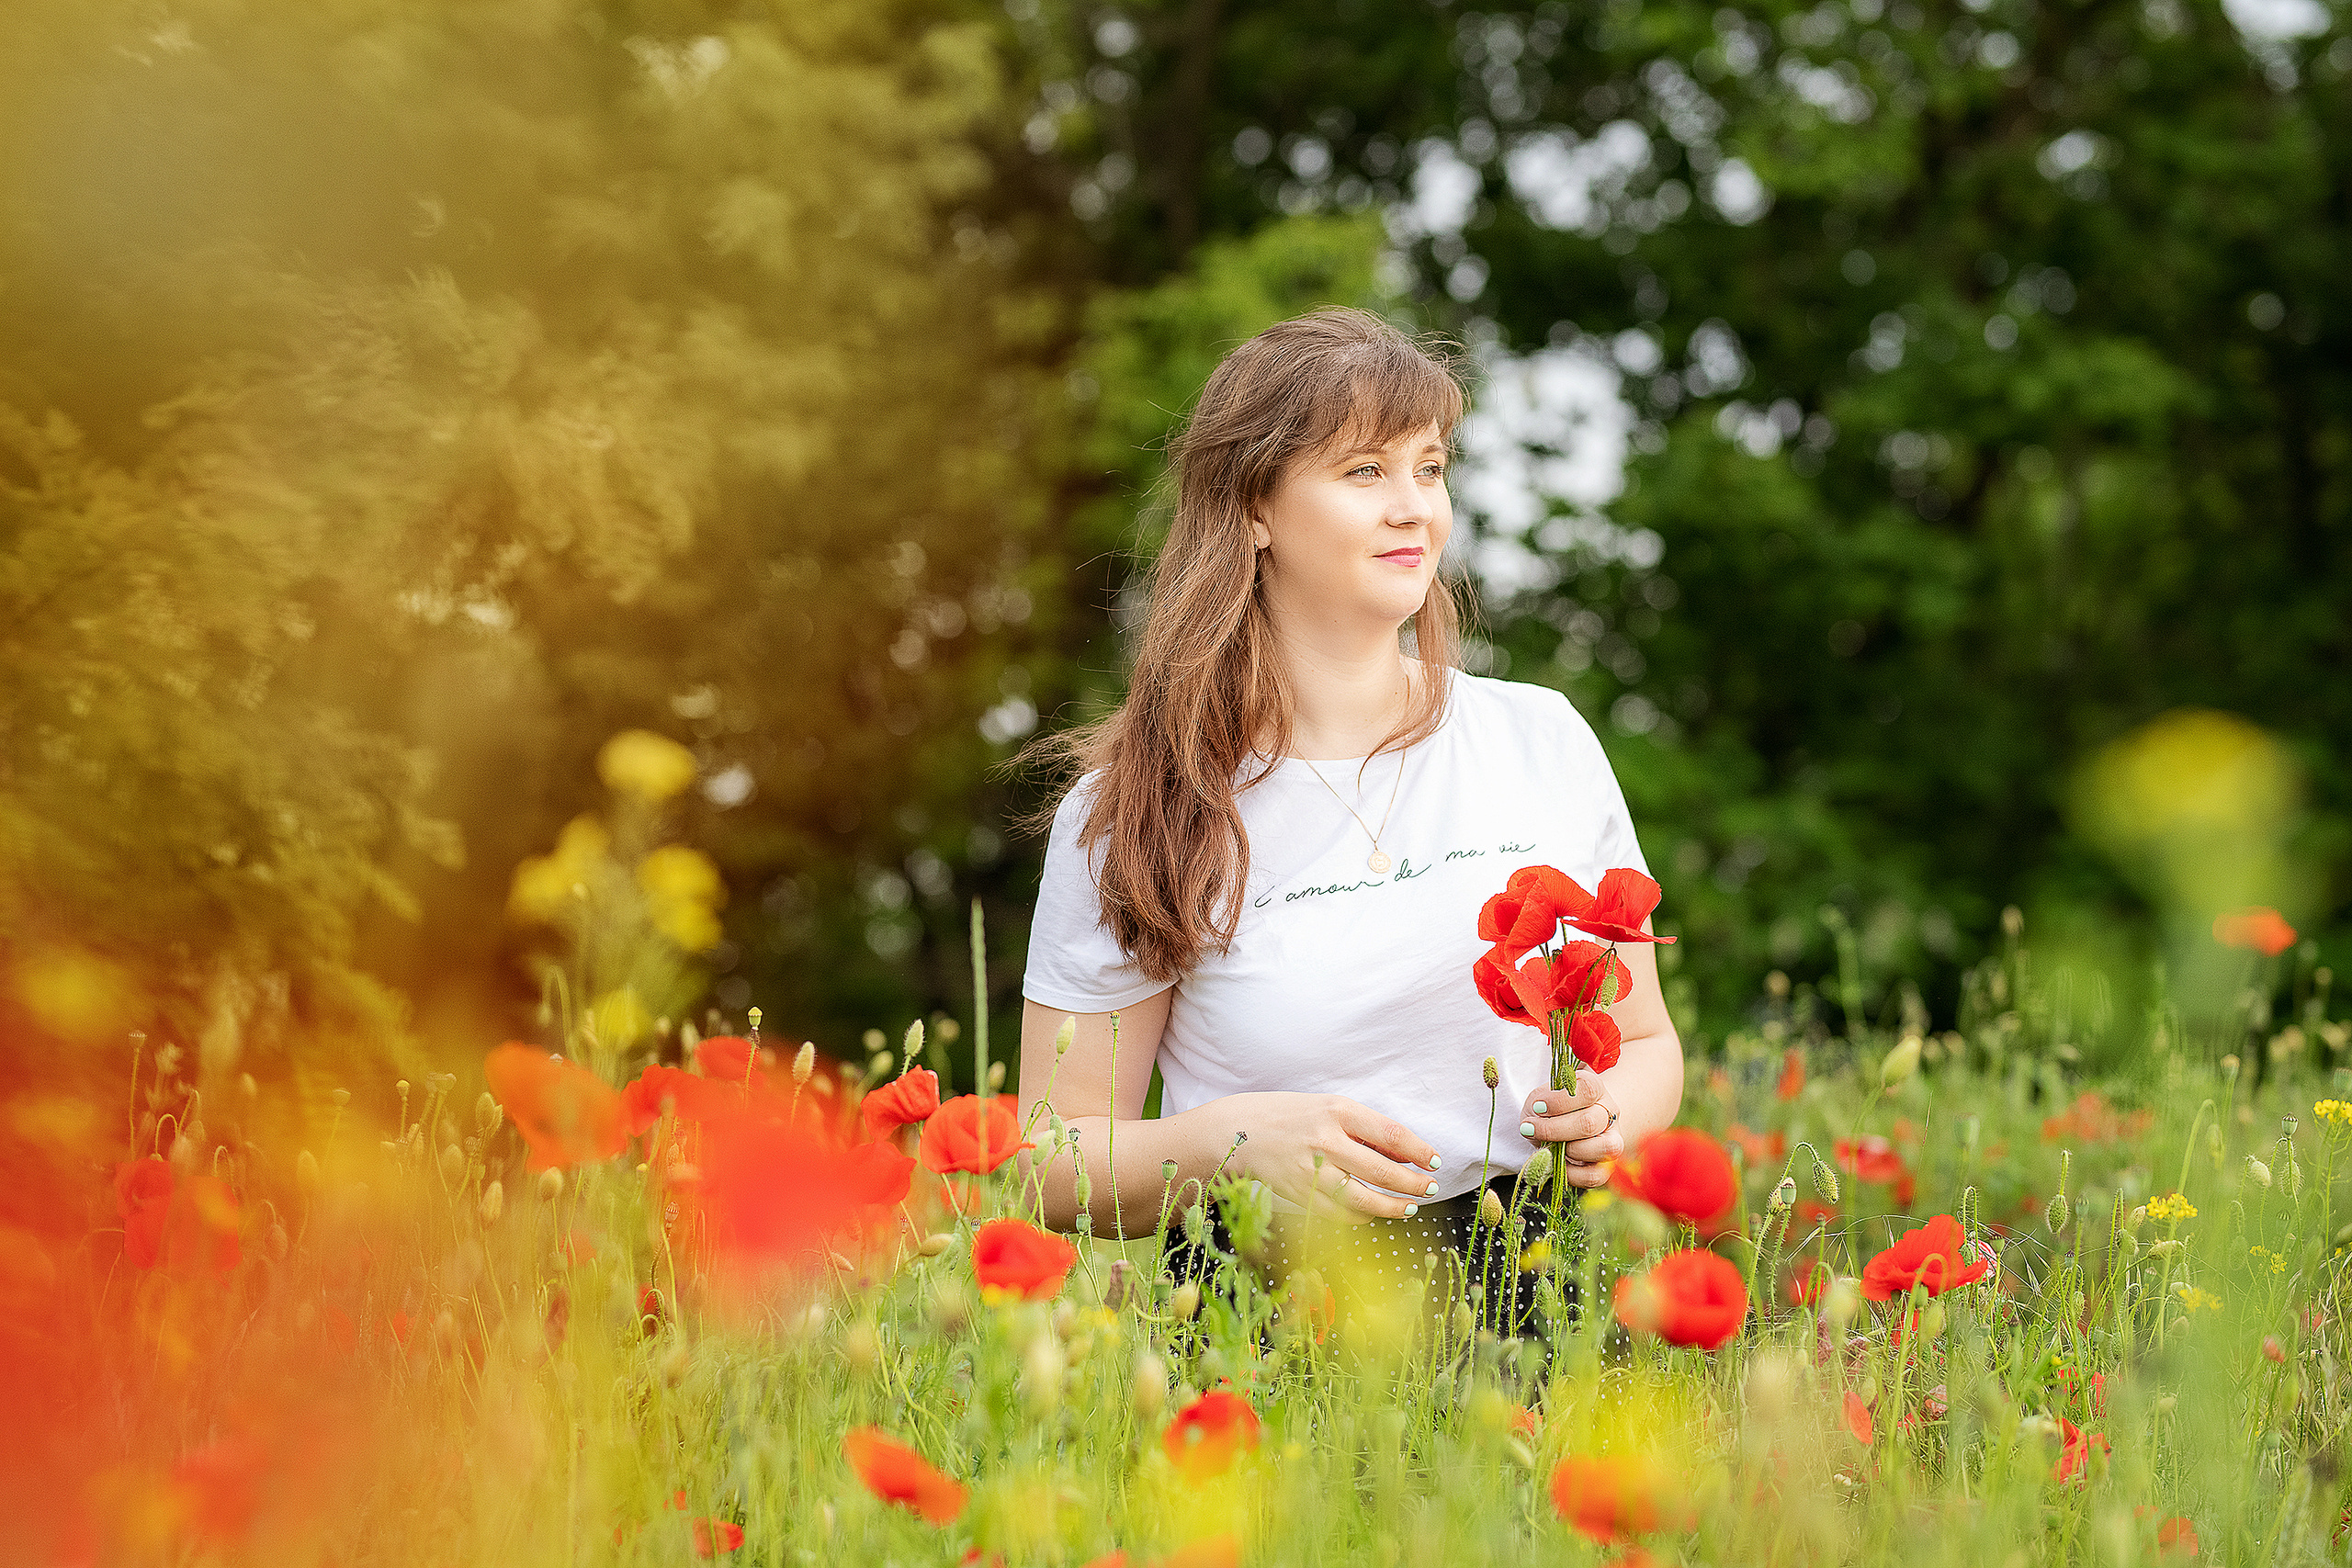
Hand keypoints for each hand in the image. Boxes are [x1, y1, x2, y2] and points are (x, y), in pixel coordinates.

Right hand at [1208, 1092, 1442, 1223]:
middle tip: (1430, 1188)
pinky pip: (1341, 1214)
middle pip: (1383, 1172)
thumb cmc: (1291, 1116)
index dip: (1420, 1152)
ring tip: (1410, 1206)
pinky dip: (1363, 1216)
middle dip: (1414, 1184)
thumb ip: (1365, 1129)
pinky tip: (1374, 1212)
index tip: (1434, 1162)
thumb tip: (1408, 1155)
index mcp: (1338, 1111)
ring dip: (1394, 1207)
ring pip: (1365, 1199)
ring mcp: (1312, 1171)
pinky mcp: (1300, 1195)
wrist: (1238, 1132)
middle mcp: (1326, 1140)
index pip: (1392, 1135)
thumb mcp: (1329, 1108)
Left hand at [1518, 1080, 1622, 1188]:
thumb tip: (1536, 1121)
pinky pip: (1595, 1176)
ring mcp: (1612, 1140)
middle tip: (1530, 1128)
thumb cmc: (1551, 1108)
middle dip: (1554, 1129)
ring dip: (1568, 1150)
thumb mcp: (1542, 1098)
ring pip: (1605, 1148)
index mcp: (1596, 1089)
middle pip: (1590, 1122)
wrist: (1567, 1123)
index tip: (1537, 1107)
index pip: (1587, 1090)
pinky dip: (1571, 1174)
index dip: (1559, 1101)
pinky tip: (1555, 1163)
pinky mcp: (1605, 1167)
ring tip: (1547, 1147)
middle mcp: (1608, 1113)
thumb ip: (1539, 1104)